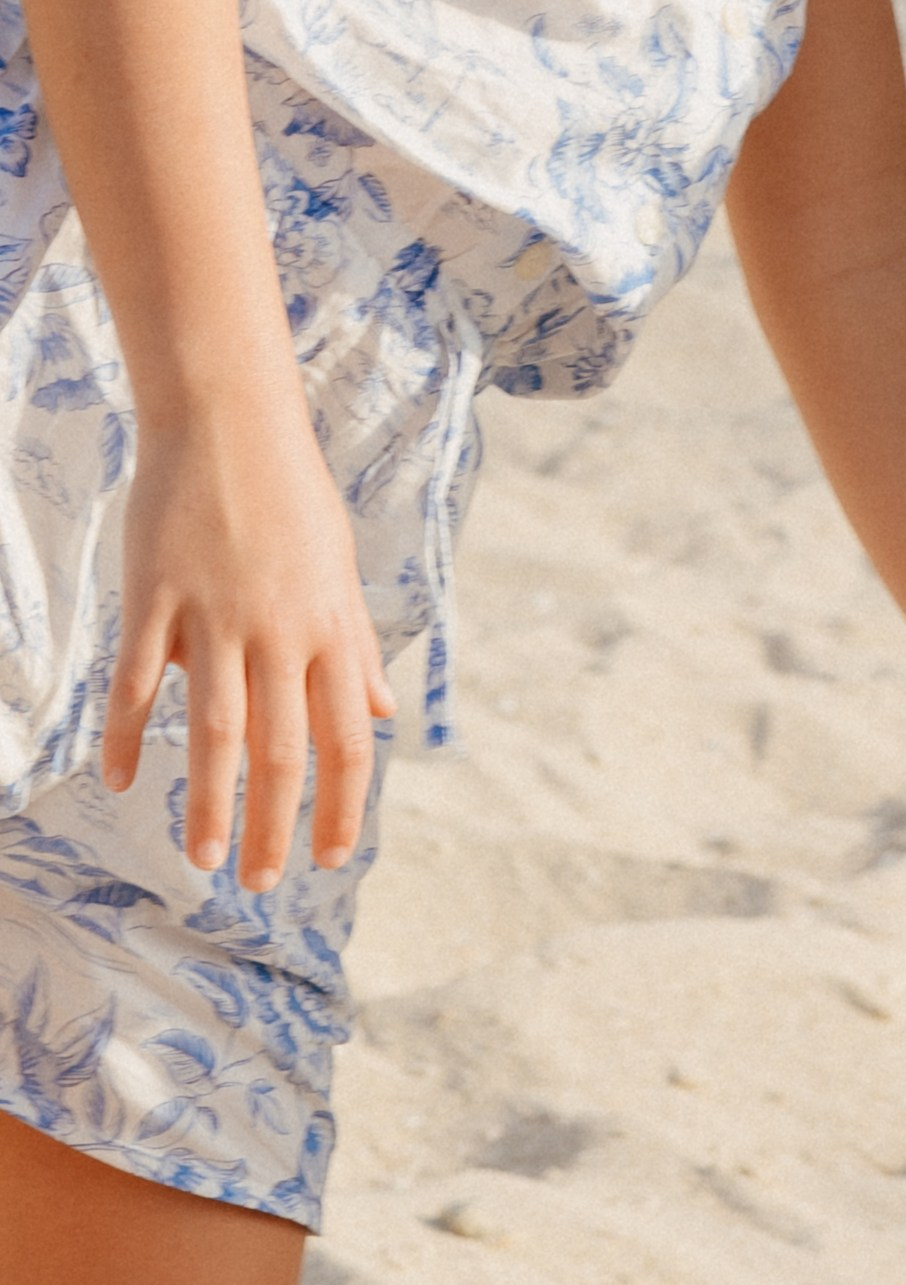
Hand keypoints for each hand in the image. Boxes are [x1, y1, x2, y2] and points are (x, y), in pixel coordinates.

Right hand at [106, 392, 394, 890]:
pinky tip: (122, 782)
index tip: (329, 857)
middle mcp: (279, 629)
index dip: (342, 803)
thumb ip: (358, 645)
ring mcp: (215, 616)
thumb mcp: (341, 568)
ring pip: (216, 732)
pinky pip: (140, 683)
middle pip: (284, 750)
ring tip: (205, 859)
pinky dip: (130, 737)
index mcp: (329, 626)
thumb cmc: (292, 495)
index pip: (348, 736)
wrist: (231, 419)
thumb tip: (385, 712)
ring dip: (211, 804)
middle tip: (263, 884)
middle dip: (277, 826)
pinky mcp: (156, 600)